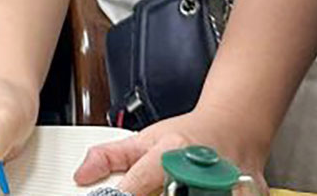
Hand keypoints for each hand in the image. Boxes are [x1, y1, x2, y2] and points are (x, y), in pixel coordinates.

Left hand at [72, 108, 267, 195]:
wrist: (235, 128)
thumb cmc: (189, 135)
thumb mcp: (145, 138)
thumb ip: (111, 157)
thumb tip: (81, 175)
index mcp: (171, 151)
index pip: (139, 183)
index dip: (123, 194)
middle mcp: (200, 169)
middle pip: (173, 195)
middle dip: (160, 194)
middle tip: (158, 191)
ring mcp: (228, 185)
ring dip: (182, 195)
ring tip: (177, 190)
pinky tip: (205, 194)